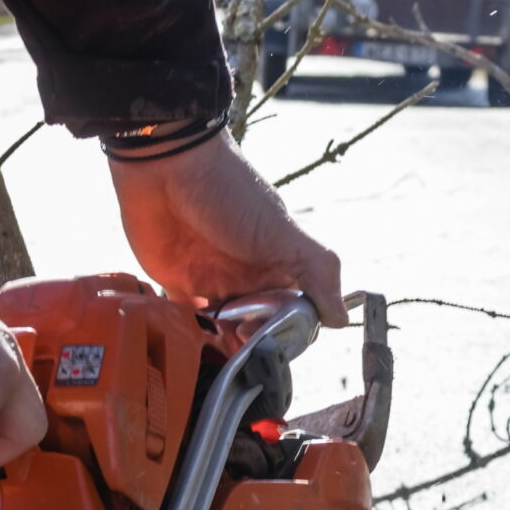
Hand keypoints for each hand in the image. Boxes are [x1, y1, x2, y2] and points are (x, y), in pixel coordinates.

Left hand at [108, 130, 347, 324]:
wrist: (167, 163)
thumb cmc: (229, 191)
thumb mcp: (283, 231)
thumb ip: (318, 272)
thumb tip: (342, 319)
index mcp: (280, 266)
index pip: (295, 315)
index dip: (287, 333)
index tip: (270, 337)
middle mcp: (249, 277)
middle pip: (259, 329)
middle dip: (252, 344)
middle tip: (239, 338)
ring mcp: (213, 282)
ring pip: (223, 331)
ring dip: (222, 345)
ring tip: (216, 345)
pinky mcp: (177, 284)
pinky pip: (187, 321)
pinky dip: (190, 335)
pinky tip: (190, 337)